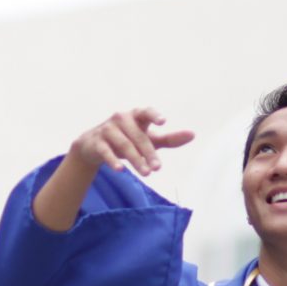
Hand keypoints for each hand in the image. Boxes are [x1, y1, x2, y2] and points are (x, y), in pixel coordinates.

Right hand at [69, 107, 195, 177]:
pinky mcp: (96, 142)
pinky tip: (120, 170)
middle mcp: (121, 118)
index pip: (146, 112)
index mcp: (136, 115)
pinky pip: (106, 151)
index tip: (163, 122)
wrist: (93, 146)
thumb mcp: (149, 139)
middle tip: (158, 168)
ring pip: (124, 145)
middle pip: (138, 136)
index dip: (154, 115)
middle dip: (148, 153)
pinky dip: (113, 160)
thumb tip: (193, 134)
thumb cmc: (127, 139)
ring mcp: (107, 129)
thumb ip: (170, 138)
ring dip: (135, 160)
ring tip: (146, 173)